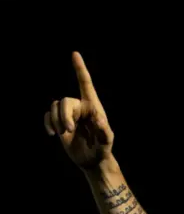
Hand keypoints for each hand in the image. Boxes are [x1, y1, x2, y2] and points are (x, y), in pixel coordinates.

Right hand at [44, 52, 113, 170]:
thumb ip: (104, 130)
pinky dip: (47, 123)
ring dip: (56, 121)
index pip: (86, 84)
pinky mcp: (60, 123)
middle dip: (63, 116)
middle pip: (65, 101)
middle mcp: (80, 107)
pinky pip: (47, 115)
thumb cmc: (103, 148)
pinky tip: (52, 134)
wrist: (93, 160)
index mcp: (93, 106)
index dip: (80, 69)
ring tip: (64, 134)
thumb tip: (98, 119)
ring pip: (54, 107)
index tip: (74, 54)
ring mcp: (69, 114)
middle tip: (69, 131)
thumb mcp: (107, 140)